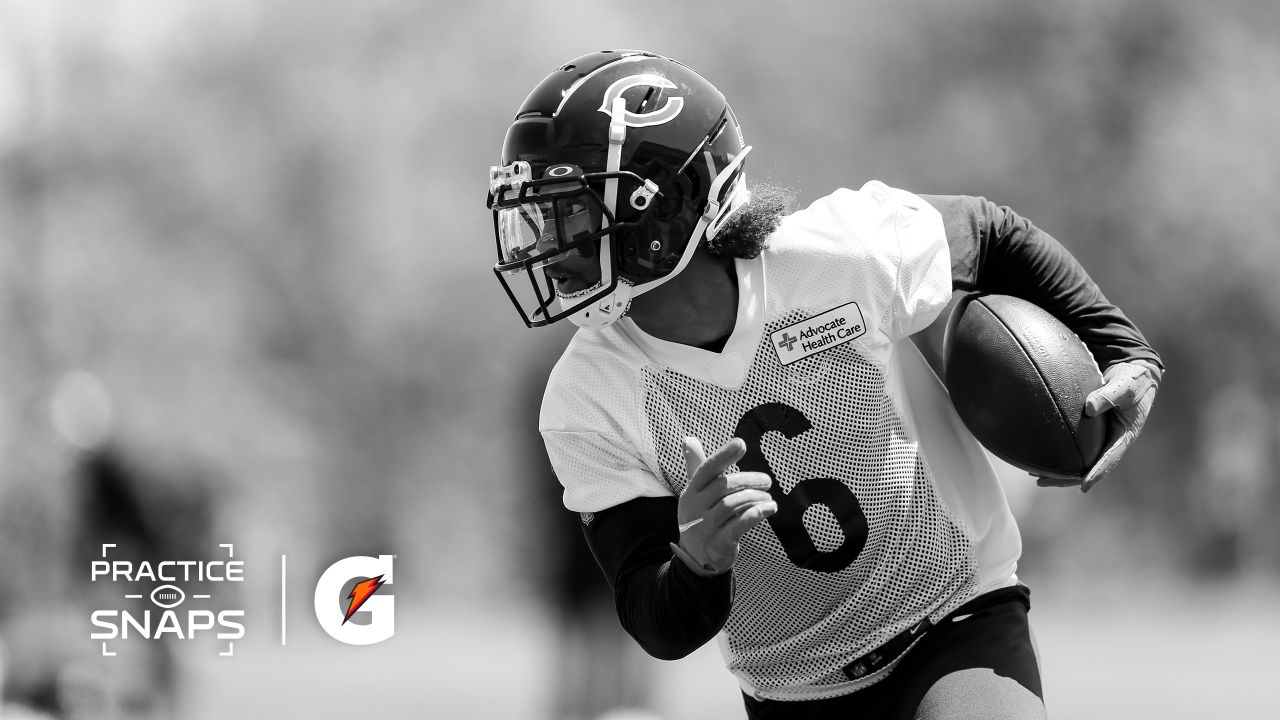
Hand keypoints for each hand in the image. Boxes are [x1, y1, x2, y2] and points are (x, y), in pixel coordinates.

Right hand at [669, 437, 776, 575]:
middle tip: (767, 481)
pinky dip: (757, 514)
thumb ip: (696, 466)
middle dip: (749, 480)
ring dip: (756, 498)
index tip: (741, 443)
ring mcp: (705, 528)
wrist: (697, 558)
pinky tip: (770, 508)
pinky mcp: (718, 544)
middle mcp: (694, 508)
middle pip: (724, 487)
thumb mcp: (696, 493)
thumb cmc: (701, 517)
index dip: (723, 455)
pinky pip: (740, 525)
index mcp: (690, 492)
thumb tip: (688, 439)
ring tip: (768, 498)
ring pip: (733, 504)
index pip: (706, 469)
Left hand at [1036, 359, 1160, 491]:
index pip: (1110, 459)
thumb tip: (1089, 408)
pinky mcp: (1089, 428)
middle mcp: (1110, 439)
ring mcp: (1099, 436)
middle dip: (1067, 478)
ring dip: (1058, 469)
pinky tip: (1039, 453)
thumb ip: (1110, 395)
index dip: (1098, 473)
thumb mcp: (1126, 385)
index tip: (1084, 486)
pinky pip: (1073, 444)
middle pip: (1088, 466)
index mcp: (1124, 434)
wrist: (1132, 371)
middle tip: (1042, 482)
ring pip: (1078, 459)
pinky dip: (1058, 451)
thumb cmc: (1133, 379)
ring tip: (1035, 475)